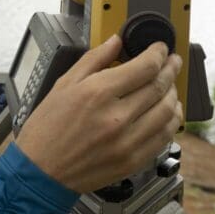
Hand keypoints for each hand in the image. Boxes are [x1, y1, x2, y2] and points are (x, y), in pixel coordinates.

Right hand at [16, 35, 182, 193]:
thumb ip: (94, 59)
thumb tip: (115, 42)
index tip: (160, 49)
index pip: (144, 67)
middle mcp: (116, 117)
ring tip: (171, 85)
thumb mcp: (63, 85)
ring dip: (174, 94)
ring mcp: (127, 141)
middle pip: (159, 86)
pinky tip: (167, 112)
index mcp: (97, 93)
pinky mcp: (133, 161)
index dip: (158, 53)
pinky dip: (171, 121)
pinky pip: (164, 137)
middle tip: (172, 62)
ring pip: (167, 112)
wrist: (41, 171)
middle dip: (170, 69)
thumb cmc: (47, 129)